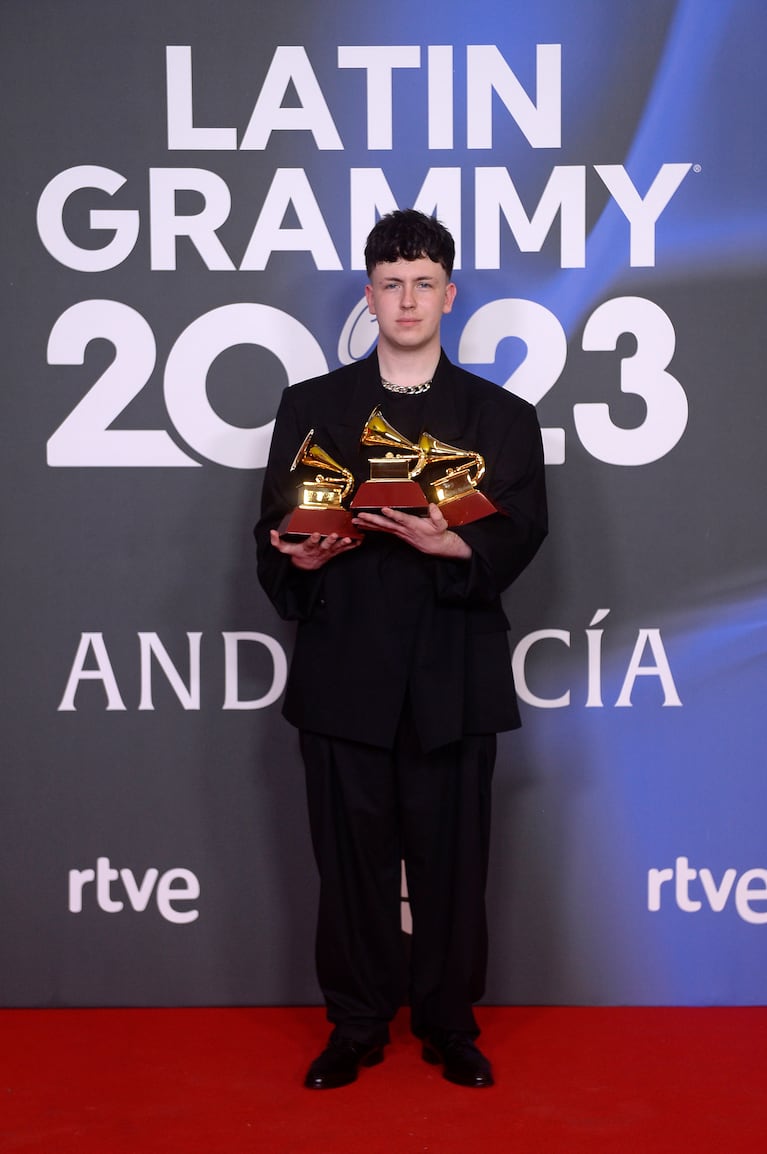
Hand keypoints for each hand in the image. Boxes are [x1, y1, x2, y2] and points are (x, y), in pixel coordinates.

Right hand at [269, 529, 361, 570]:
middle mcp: (318, 551)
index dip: (313, 539)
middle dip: (330, 540)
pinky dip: (352, 546)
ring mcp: (327, 553)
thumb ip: (278, 542)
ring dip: (343, 544)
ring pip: (336, 548)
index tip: (316, 533)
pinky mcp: (334, 554)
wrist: (306, 567)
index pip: (310, 543)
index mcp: (307, 548)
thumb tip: (271, 532)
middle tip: (336, 535)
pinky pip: (343, 550)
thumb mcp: (286, 550)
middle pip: (325, 546)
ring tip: (349, 539)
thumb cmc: (297, 555)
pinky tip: (359, 541)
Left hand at [352, 504, 471, 558]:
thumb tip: (431, 506)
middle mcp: (403, 529)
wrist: (435, 546)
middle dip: (372, 520)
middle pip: (386, 524)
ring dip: (367, 524)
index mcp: (413, 525)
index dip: (393, 514)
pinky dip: (371, 528)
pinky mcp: (396, 533)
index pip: (402, 519)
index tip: (384, 509)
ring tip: (355, 520)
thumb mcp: (441, 524)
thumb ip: (437, 515)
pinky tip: (362, 526)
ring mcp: (398, 532)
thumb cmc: (437, 533)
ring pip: (381, 528)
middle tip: (360, 515)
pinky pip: (381, 531)